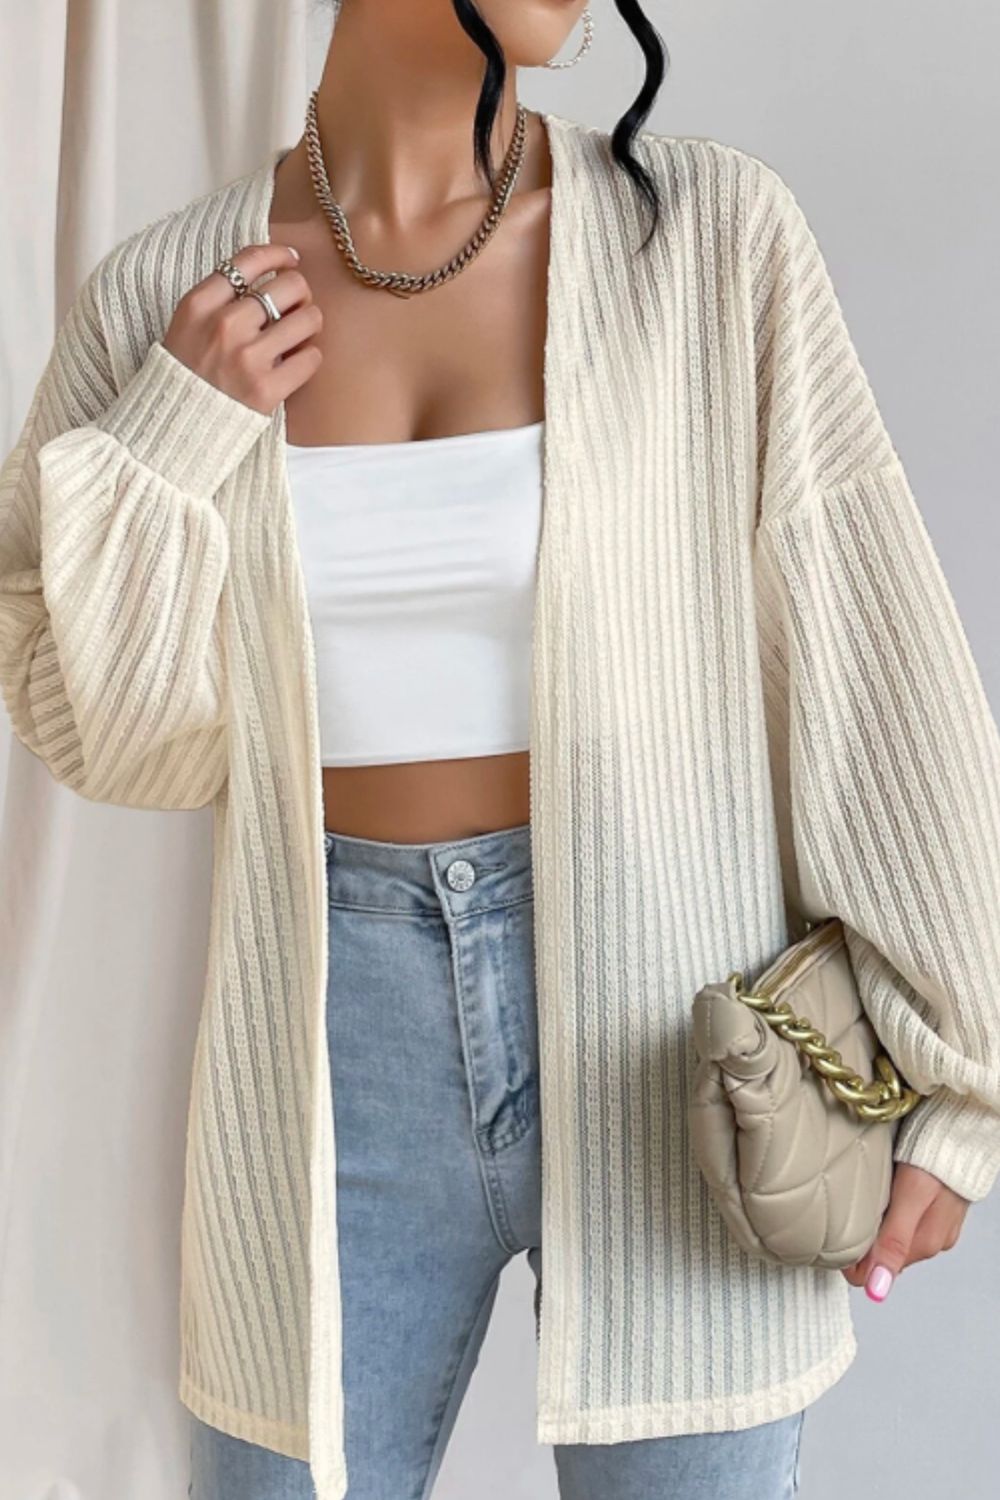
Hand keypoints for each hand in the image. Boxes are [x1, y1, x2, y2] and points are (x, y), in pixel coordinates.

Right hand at [162, 243, 323, 415]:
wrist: (173, 426)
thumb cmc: (186, 372)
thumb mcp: (188, 324)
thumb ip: (220, 298)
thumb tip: (270, 272)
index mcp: (200, 304)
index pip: (250, 260)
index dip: (279, 255)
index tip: (291, 260)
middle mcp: (224, 326)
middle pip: (289, 285)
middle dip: (300, 293)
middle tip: (295, 308)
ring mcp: (246, 358)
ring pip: (308, 319)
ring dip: (310, 324)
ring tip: (298, 336)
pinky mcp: (266, 390)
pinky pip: (311, 358)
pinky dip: (310, 357)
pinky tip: (296, 362)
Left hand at [840, 1161, 970, 1299]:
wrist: (959, 1130)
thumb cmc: (936, 1158)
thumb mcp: (911, 1199)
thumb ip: (893, 1242)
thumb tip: (876, 1288)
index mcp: (923, 1244)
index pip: (875, 1273)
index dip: (850, 1259)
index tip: (832, 1238)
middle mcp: (930, 1240)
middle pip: (882, 1255)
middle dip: (862, 1240)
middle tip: (845, 1211)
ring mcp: (933, 1224)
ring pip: (890, 1237)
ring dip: (874, 1224)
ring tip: (864, 1199)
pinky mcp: (933, 1209)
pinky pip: (901, 1219)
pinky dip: (887, 1210)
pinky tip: (883, 1193)